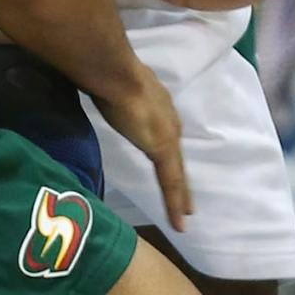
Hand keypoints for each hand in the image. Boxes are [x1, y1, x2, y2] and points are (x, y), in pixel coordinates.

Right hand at [86, 65, 190, 230]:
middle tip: (188, 205)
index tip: (174, 174)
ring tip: (185, 215)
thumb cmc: (111, 78)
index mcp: (160, 111)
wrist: (117, 75)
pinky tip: (180, 220)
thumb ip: (118, 97)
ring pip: (176, 175)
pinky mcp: (163, 149)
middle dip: (181, 183)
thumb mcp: (118, 91)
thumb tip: (107, 91)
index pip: (166, 143)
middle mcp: (169, 124)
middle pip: (176, 161)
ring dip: (180, 196)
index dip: (170, 160)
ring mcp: (169, 137)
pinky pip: (171, 183)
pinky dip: (175, 202)